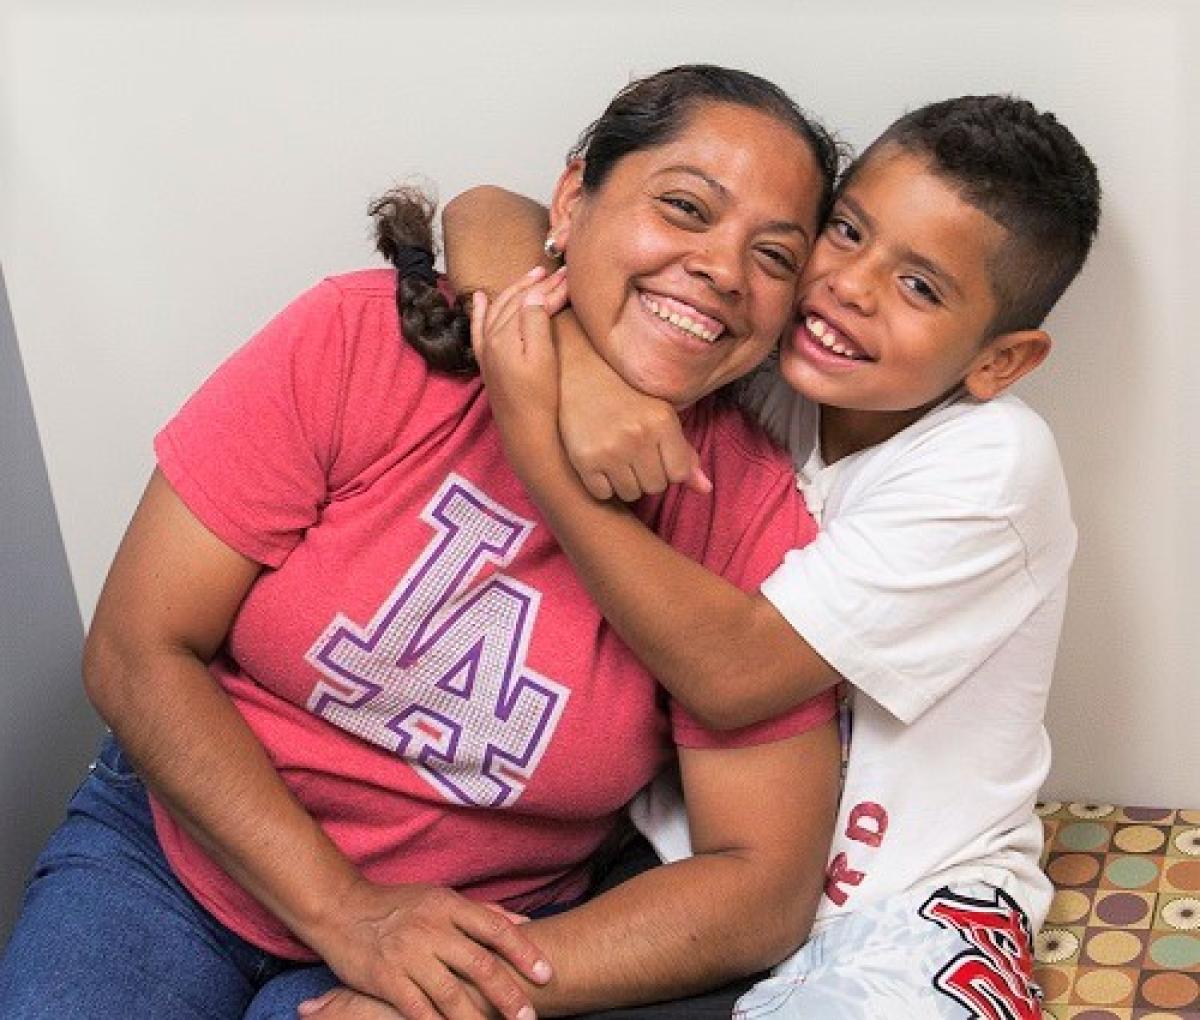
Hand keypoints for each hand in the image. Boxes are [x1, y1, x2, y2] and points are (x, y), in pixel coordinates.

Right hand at [314, 879, 548, 1019]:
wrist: (342, 910)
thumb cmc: (397, 905)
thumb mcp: (440, 897)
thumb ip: (481, 911)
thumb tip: (524, 920)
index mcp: (448, 905)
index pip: (495, 928)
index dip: (523, 951)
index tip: (545, 974)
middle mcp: (431, 928)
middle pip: (479, 964)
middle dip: (508, 994)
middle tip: (528, 1017)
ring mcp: (408, 954)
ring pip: (451, 994)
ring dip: (476, 1019)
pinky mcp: (386, 979)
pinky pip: (418, 1009)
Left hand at [469, 265, 568, 462]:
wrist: (525, 431)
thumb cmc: (539, 397)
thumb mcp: (543, 358)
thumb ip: (535, 322)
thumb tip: (533, 294)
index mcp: (505, 334)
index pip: (530, 300)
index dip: (551, 287)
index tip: (570, 276)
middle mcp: (491, 338)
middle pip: (514, 301)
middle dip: (537, 284)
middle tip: (558, 272)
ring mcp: (487, 349)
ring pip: (499, 308)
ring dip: (516, 290)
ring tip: (533, 275)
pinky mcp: (487, 362)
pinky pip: (479, 327)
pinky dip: (480, 310)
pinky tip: (482, 297)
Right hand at [556, 344, 710, 500]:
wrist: (579, 377)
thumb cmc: (627, 397)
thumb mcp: (662, 416)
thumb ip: (685, 454)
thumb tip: (706, 490)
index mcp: (662, 421)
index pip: (679, 474)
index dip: (668, 468)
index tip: (656, 453)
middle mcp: (638, 436)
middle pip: (655, 486)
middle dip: (647, 476)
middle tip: (633, 453)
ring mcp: (610, 449)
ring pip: (631, 494)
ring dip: (625, 482)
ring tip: (617, 457)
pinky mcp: (584, 460)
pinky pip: (603, 494)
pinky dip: (602, 485)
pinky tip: (599, 462)